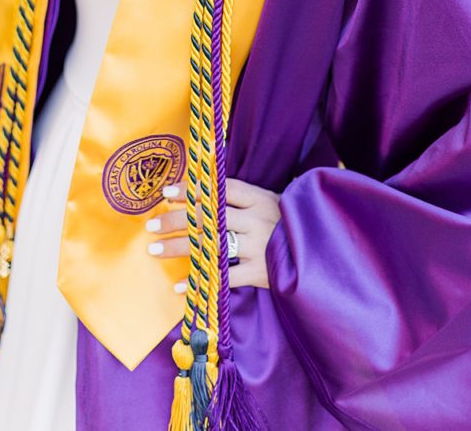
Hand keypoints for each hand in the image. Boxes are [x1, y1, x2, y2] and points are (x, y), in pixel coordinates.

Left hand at [144, 177, 282, 289]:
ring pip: (211, 246)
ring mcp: (259, 246)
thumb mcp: (273, 202)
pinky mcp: (260, 272)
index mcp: (261, 200)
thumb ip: (244, 197)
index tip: (166, 191)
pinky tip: (179, 287)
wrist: (318, 251)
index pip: (222, 190)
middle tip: (151, 225)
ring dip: (179, 248)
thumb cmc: (290, 224)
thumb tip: (207, 183)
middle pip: (210, 217)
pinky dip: (200, 283)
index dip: (194, 190)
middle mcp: (257, 221)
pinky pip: (224, 278)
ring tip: (154, 249)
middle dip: (176, 221)